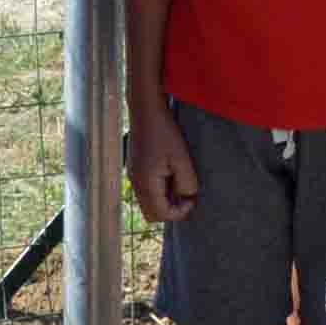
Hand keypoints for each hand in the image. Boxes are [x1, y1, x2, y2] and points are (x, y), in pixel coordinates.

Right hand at [125, 107, 197, 225]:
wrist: (145, 110)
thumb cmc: (164, 132)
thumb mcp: (182, 158)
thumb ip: (186, 183)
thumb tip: (187, 197)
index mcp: (146, 184)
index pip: (161, 214)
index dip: (180, 212)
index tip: (192, 197)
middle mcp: (136, 184)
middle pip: (152, 214)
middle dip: (170, 210)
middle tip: (185, 194)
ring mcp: (133, 176)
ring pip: (148, 203)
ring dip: (164, 199)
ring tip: (178, 180)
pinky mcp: (134, 169)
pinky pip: (146, 191)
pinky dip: (158, 190)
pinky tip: (169, 172)